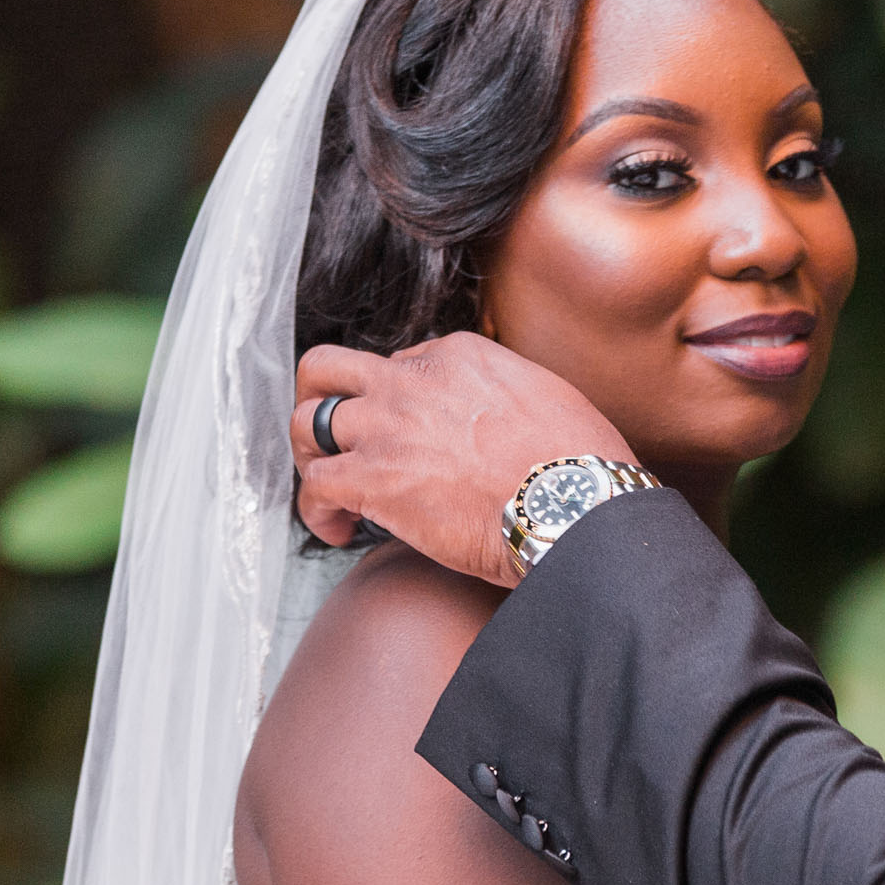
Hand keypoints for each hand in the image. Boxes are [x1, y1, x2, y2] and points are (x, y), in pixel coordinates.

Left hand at [293, 334, 634, 586]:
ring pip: (308, 422)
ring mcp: (387, 425)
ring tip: (330, 489)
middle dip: (319, 400)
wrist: (574, 504)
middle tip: (330, 439)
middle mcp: (412, 380)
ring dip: (311, 456)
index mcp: (456, 355)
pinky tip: (338, 530)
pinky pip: (315, 486)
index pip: (398, 364)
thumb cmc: (577, 464)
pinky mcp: (373, 478)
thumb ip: (502, 391)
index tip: (402, 437)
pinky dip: (316, 511)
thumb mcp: (542, 395)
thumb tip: (494, 418)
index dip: (392, 403)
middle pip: (329, 369)